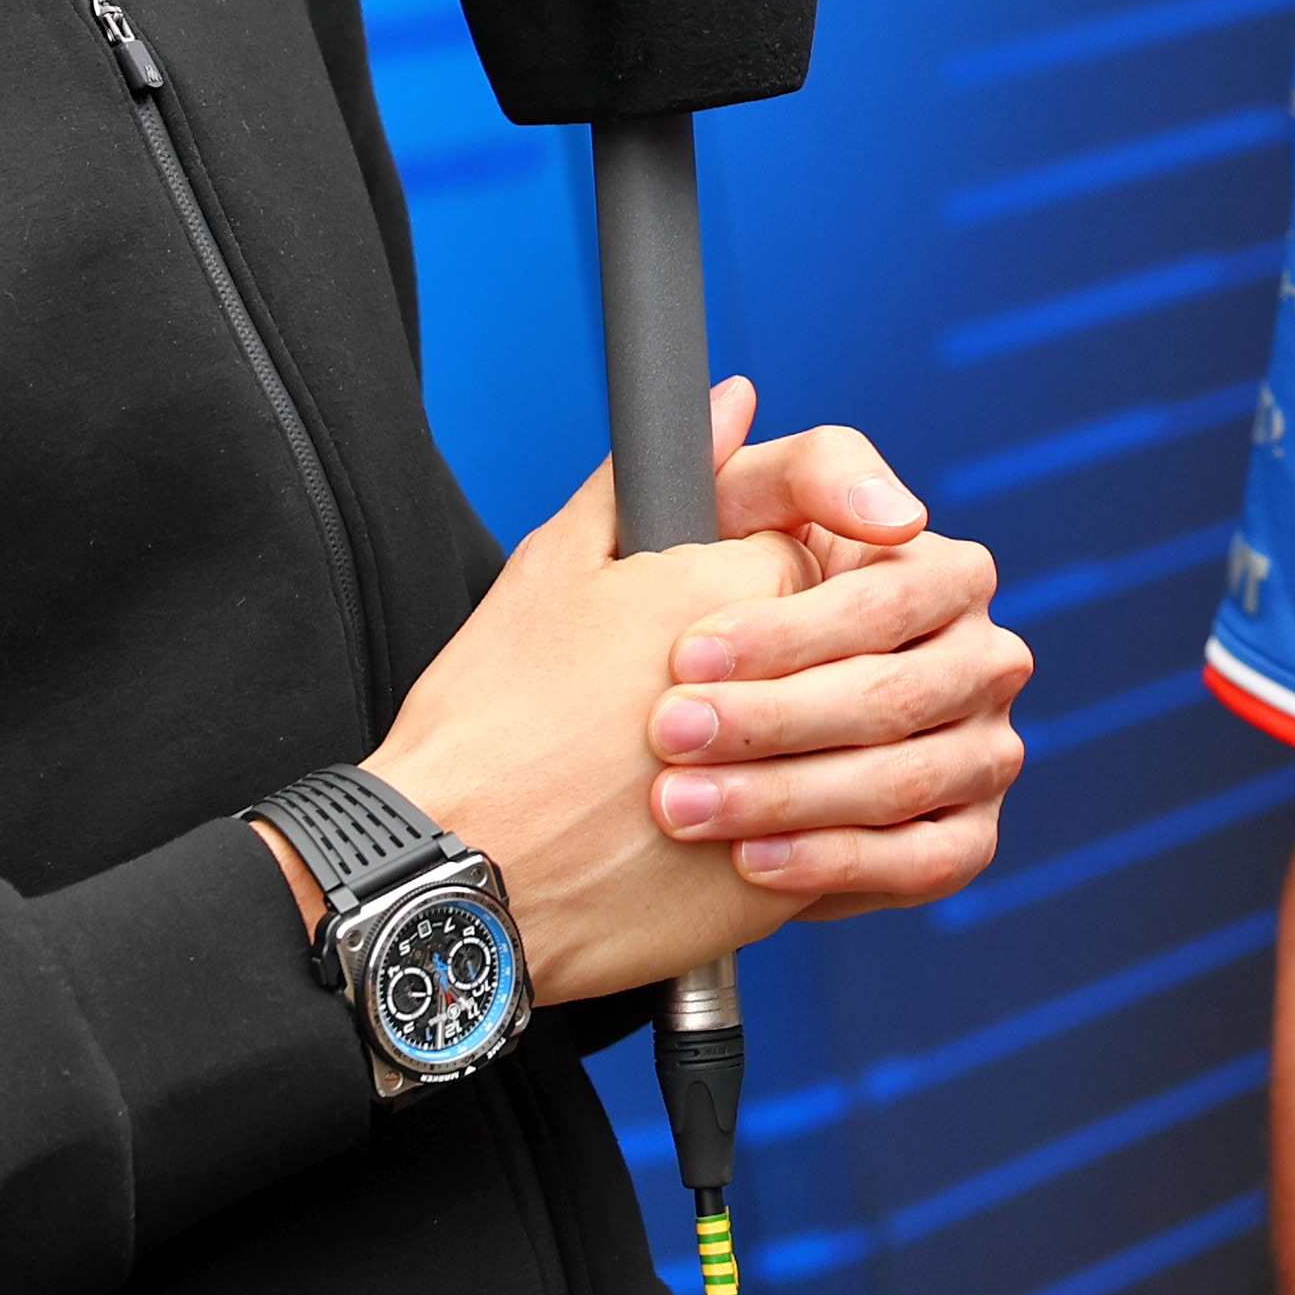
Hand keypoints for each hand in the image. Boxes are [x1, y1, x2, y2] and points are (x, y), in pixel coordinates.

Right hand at [357, 454, 813, 1006]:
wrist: (456, 870)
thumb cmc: (494, 717)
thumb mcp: (559, 564)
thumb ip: (661, 473)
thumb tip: (730, 405)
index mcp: (754, 583)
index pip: (812, 567)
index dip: (751, 600)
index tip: (689, 635)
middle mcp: (801, 685)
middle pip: (835, 661)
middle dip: (779, 681)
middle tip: (663, 712)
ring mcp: (802, 793)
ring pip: (838, 763)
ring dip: (783, 764)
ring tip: (665, 786)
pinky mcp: (784, 890)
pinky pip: (816, 852)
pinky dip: (771, 846)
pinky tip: (685, 852)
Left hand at [650, 381, 1028, 916]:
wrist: (689, 752)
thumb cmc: (705, 619)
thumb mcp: (717, 524)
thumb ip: (756, 465)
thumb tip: (778, 425)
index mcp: (939, 572)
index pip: (884, 597)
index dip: (785, 628)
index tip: (688, 651)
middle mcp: (980, 658)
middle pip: (891, 695)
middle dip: (770, 718)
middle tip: (669, 733)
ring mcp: (984, 752)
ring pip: (900, 782)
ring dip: (783, 796)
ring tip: (684, 804)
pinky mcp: (967, 838)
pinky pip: (921, 862)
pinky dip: (835, 863)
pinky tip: (753, 861)